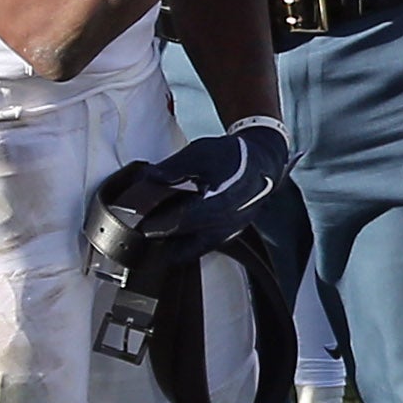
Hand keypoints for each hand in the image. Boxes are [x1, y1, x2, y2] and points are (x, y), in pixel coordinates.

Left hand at [148, 117, 290, 248]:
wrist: (262, 161)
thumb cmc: (234, 156)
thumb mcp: (201, 152)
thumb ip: (173, 167)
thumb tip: (148, 177)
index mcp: (219, 202)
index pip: (180, 222)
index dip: (157, 226)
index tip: (140, 228)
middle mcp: (226, 222)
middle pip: (185, 239)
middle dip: (162, 238)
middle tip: (140, 236)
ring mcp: (229, 231)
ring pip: (195, 249)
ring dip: (174, 247)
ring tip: (154, 242)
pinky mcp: (230, 234)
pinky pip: (205, 247)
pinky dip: (188, 246)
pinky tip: (173, 241)